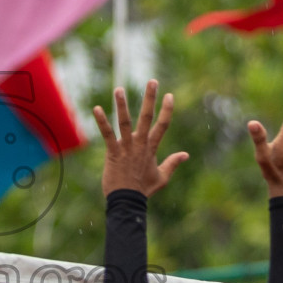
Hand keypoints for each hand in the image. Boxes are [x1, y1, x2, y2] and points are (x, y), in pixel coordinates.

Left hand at [92, 80, 188, 196]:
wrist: (128, 201)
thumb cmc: (143, 190)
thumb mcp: (162, 177)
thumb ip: (172, 163)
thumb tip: (186, 155)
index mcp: (151, 148)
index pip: (163, 126)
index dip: (167, 110)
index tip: (169, 95)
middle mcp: (140, 145)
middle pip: (147, 118)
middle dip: (150, 99)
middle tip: (152, 81)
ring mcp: (126, 148)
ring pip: (125, 123)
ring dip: (122, 105)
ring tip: (119, 89)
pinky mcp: (113, 153)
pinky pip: (107, 135)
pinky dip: (102, 122)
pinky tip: (97, 108)